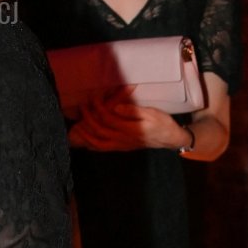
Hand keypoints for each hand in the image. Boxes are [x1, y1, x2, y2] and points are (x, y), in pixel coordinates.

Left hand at [69, 93, 190, 152]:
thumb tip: (116, 108)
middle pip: (99, 130)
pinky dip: (92, 145)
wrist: (169, 139)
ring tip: (77, 125)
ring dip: (86, 134)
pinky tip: (86, 140)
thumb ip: (132, 111)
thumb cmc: (162, 123)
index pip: (107, 118)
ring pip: (98, 143)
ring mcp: (121, 145)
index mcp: (129, 129)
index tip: (93, 98)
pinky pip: (103, 149)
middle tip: (82, 107)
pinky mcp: (121, 148)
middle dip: (88, 118)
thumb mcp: (151, 113)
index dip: (98, 107)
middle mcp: (123, 139)